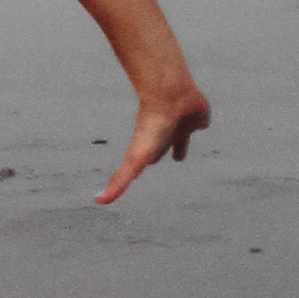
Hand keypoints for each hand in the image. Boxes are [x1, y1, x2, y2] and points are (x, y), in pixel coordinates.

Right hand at [97, 80, 210, 204]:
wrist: (170, 96)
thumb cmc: (152, 127)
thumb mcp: (135, 160)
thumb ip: (119, 182)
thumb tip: (98, 202)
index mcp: (150, 148)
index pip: (142, 163)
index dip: (138, 171)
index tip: (136, 177)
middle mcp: (163, 138)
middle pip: (159, 150)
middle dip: (158, 156)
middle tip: (156, 162)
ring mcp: (180, 127)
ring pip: (180, 140)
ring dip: (180, 147)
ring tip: (179, 155)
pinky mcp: (198, 118)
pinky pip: (199, 122)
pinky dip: (199, 124)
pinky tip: (200, 124)